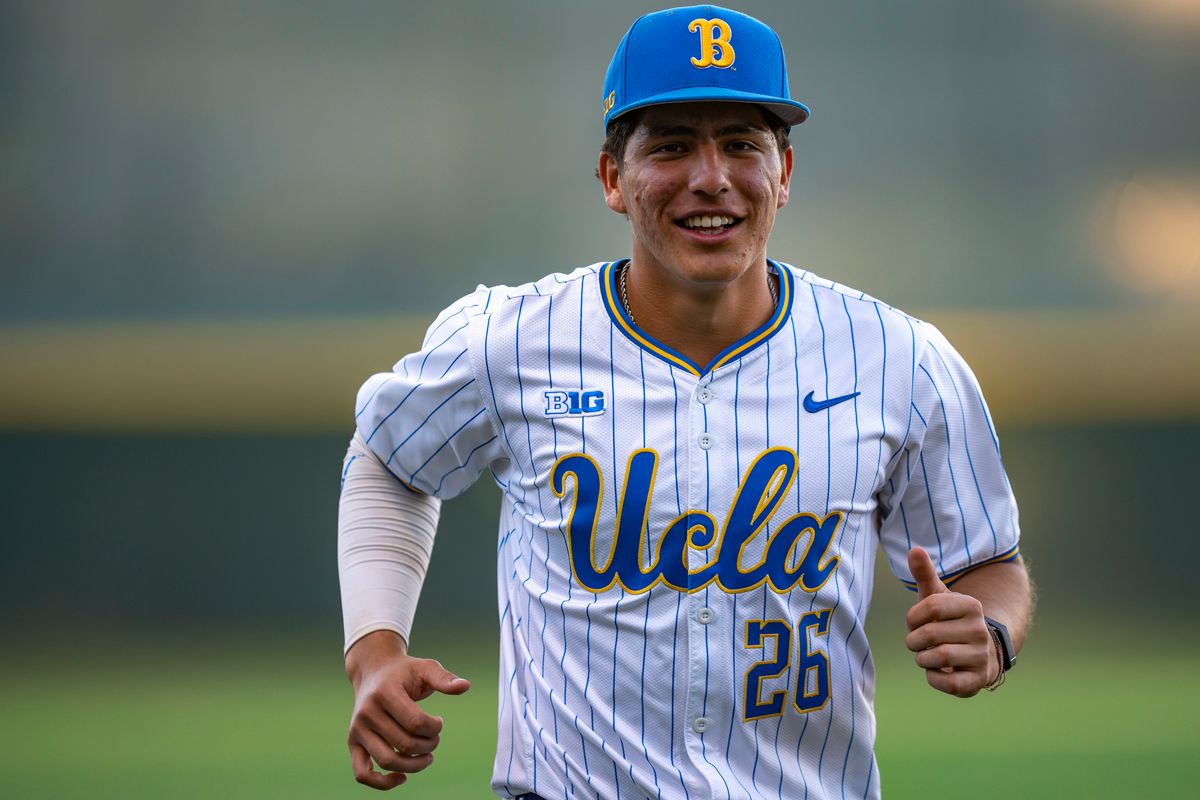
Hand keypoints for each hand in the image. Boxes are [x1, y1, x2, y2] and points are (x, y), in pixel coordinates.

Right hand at [345, 631, 470, 789]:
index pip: (415, 722)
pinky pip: (362, 773)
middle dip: (429, 745)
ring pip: (387, 761)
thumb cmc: (404, 672)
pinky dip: (382, 782)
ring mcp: (357, 730)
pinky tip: (402, 777)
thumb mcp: (425, 667)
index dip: (434, 728)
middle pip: (404, 744)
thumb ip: (443, 678)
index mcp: (384, 693)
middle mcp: (366, 713)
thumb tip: (465, 686)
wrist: (374, 671)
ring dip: (414, 765)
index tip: (439, 722)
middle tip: (435, 739)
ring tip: (427, 756)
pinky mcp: (353, 743)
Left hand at [904, 546, 998, 697]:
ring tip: (926, 655)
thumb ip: (924, 574)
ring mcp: (982, 656)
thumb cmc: (949, 621)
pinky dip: (933, 678)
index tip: (914, 622)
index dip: (912, 617)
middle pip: (929, 634)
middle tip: (917, 642)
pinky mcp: (979, 680)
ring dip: (922, 659)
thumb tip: (914, 549)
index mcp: (971, 605)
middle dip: (913, 640)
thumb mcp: (937, 597)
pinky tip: (935, 671)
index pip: (930, 607)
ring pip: (937, 658)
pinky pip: (948, 683)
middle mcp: (980, 630)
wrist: (978, 652)